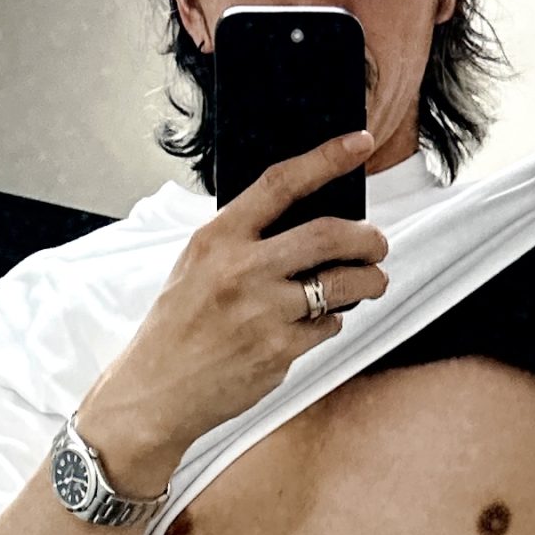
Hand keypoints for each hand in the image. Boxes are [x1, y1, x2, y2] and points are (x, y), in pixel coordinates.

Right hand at [77, 129, 388, 491]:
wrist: (155, 391)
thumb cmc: (176, 327)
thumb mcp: (196, 266)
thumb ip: (241, 240)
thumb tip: (302, 221)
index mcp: (217, 238)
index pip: (281, 183)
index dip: (327, 158)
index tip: (359, 143)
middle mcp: (242, 270)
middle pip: (329, 234)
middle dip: (369, 238)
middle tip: (378, 244)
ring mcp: (263, 311)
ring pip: (341, 284)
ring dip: (369, 281)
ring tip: (371, 283)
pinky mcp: (279, 351)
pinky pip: (328, 326)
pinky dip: (332, 322)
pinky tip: (315, 324)